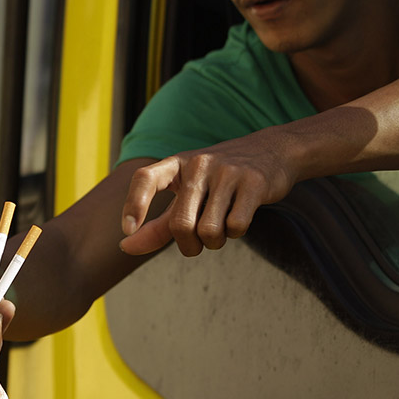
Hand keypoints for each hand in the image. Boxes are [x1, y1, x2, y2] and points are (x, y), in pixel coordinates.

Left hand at [119, 130, 297, 256]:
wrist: (272, 151)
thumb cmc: (219, 180)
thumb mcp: (186, 195)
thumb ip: (158, 224)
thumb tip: (125, 247)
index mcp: (176, 164)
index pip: (145, 178)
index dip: (133, 204)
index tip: (127, 231)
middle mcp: (199, 164)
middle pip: (180, 224)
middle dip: (188, 246)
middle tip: (196, 244)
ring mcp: (227, 171)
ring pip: (208, 230)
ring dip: (214, 242)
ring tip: (221, 227)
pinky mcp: (254, 182)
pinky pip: (236, 226)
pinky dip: (236, 233)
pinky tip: (239, 217)